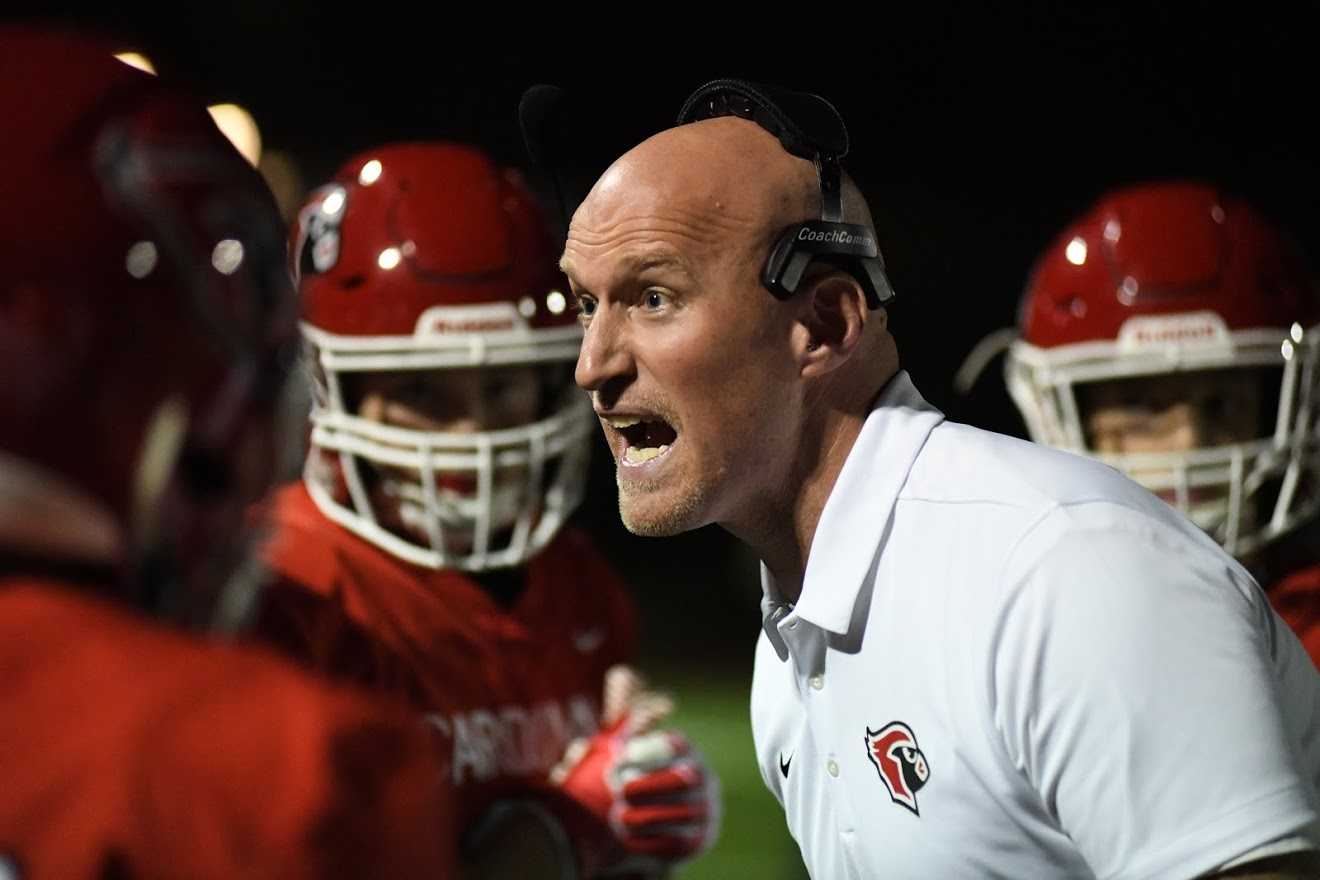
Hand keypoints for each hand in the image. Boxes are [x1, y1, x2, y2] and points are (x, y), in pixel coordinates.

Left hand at [549, 666, 720, 877]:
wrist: (655, 825)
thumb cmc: (636, 776)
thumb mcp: (628, 744)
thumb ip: (622, 710)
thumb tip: (622, 674)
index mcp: (686, 751)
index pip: (674, 745)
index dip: (645, 752)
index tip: (616, 759)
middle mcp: (703, 777)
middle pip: (684, 779)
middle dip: (648, 785)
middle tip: (616, 790)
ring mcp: (706, 810)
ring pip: (683, 813)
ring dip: (646, 816)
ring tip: (617, 818)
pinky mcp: (700, 840)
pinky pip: (680, 843)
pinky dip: (651, 842)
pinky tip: (627, 840)